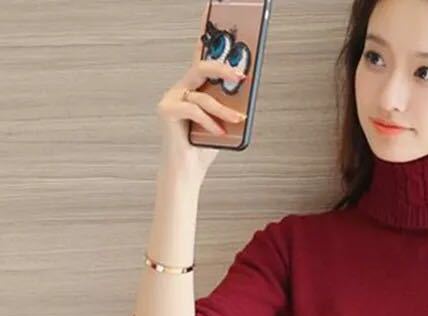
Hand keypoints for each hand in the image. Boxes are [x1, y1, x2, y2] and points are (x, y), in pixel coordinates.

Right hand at [156, 3, 247, 180]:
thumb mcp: (223, 122)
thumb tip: (244, 89)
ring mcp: (171, 98)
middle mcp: (180, 89)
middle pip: (201, 67)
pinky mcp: (166, 110)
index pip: (201, 57)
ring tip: (237, 121)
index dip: (205, 33)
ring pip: (203, 94)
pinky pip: (194, 108)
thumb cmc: (204, 147)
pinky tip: (218, 132)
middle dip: (222, 68)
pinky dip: (209, 121)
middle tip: (242, 75)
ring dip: (224, 110)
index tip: (212, 10)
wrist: (187, 171)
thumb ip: (229, 105)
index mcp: (194, 89)